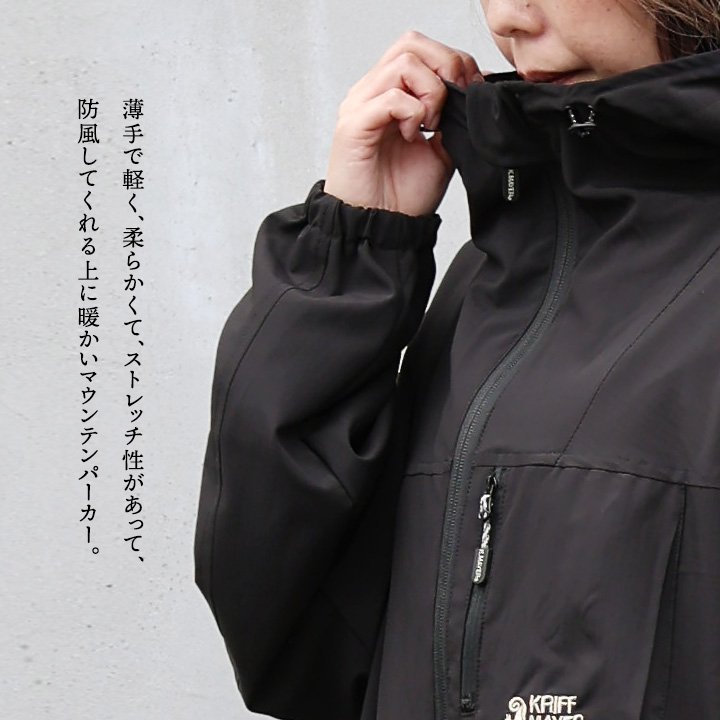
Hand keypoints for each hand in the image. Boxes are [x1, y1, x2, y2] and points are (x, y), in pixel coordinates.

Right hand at [324, 31, 481, 216]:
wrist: (381, 226)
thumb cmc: (402, 195)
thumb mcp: (443, 150)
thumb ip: (454, 117)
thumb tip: (475, 89)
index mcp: (392, 94)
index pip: (422, 49)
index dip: (453, 63)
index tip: (467, 95)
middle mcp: (373, 92)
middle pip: (411, 44)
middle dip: (445, 67)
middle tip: (451, 104)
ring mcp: (361, 105)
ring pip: (404, 63)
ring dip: (430, 92)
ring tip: (429, 124)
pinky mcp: (353, 124)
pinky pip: (391, 97)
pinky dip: (411, 113)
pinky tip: (411, 135)